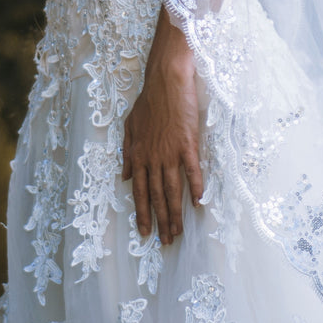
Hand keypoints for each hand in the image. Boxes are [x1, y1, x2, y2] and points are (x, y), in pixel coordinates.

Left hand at [121, 8, 204, 244]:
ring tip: (179, 231)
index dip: (141, 213)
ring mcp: (170, 152)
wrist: (165, 80)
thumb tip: (123, 175)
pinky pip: (192, 171)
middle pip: (156, 196)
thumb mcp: (129, 126)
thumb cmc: (149, 101)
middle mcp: (152, 158)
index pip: (138, 191)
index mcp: (138, 155)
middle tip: (165, 242)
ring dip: (175, 213)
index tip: (144, 232)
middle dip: (160, 221)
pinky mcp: (187, 144)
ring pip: (172, 189)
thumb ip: (126, 152)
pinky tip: (199, 203)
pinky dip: (196, 188)